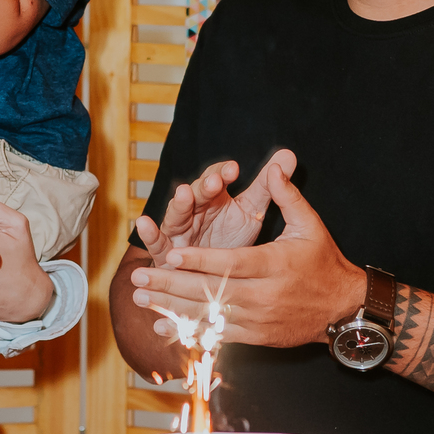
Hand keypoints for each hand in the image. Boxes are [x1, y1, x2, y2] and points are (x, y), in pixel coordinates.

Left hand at [130, 162, 365, 346]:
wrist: (344, 310)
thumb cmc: (324, 262)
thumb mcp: (310, 225)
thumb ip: (287, 196)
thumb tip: (276, 165)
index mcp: (274, 264)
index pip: (230, 263)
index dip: (198, 260)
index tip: (169, 254)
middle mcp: (264, 294)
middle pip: (211, 290)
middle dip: (171, 284)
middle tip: (138, 277)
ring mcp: (258, 319)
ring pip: (208, 314)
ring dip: (172, 307)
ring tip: (141, 297)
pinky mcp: (256, 336)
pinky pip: (217, 335)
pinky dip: (188, 330)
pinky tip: (162, 325)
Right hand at [134, 147, 296, 266]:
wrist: (218, 280)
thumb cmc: (231, 241)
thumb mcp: (251, 213)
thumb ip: (267, 186)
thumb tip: (289, 153)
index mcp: (214, 200)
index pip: (216, 180)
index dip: (222, 173)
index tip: (234, 169)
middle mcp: (194, 212)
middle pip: (196, 195)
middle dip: (203, 187)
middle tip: (214, 181)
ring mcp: (179, 231)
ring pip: (176, 215)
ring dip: (179, 204)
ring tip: (183, 193)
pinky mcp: (166, 254)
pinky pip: (156, 243)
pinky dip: (149, 234)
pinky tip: (144, 223)